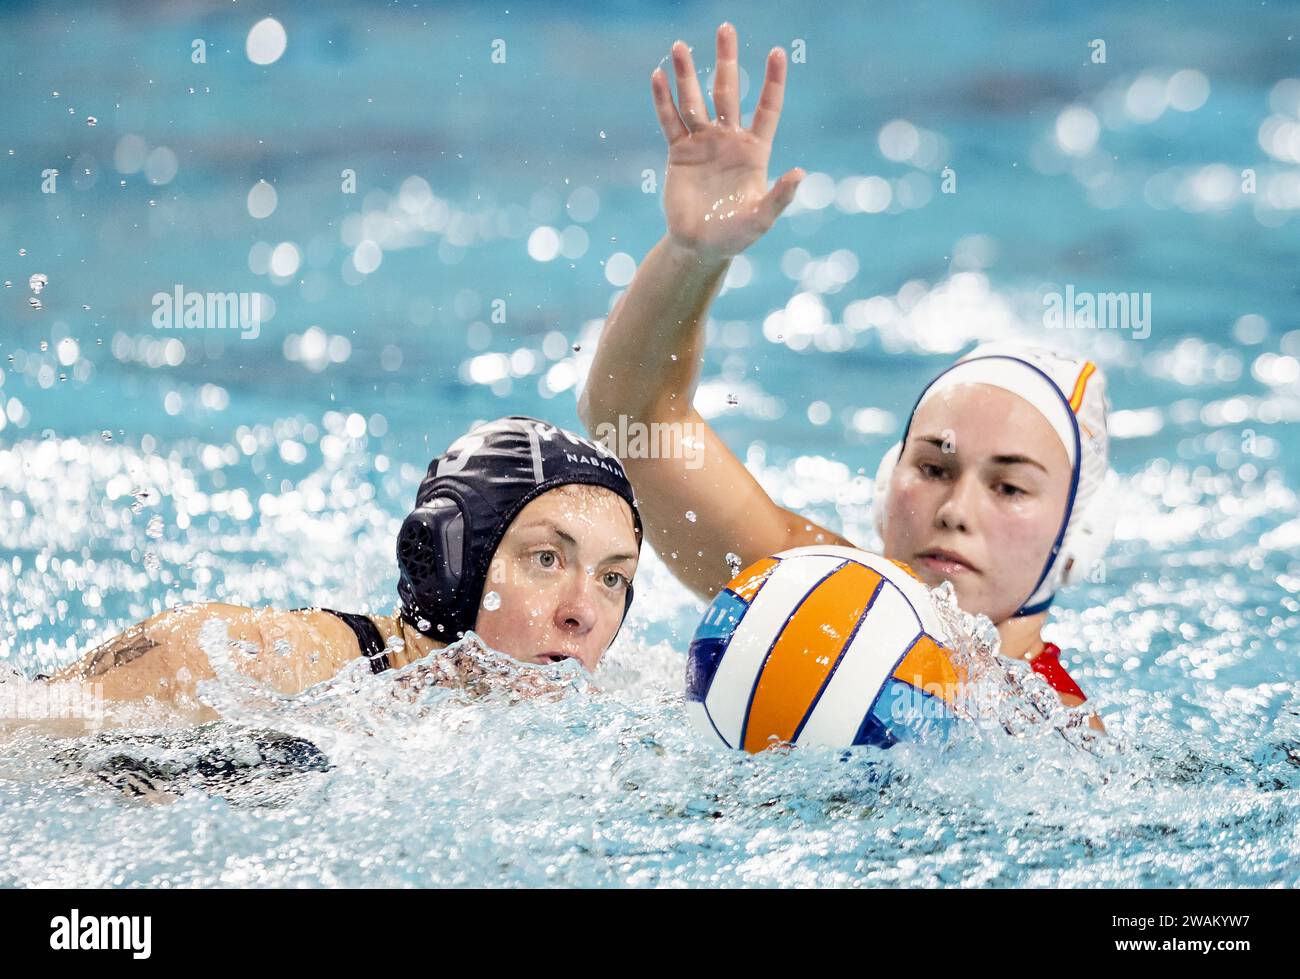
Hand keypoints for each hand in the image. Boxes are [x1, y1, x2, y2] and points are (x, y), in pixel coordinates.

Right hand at [652, 23, 803, 262]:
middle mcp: (729, 139)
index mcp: (754, 150)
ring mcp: (702, 143)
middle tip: (725, 28)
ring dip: (687, 74)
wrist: (700, 246)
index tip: (778, 52)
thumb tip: (799, 173)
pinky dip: (663, 101)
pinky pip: (670, 121)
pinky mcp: (679, 153)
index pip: (766, 107)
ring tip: (680, 46)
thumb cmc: (735, 235)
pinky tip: (658, 77)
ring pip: (695, 100)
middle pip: (728, 91)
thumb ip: (780, 196)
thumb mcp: (762, 219)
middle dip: (726, 60)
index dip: (772, 81)